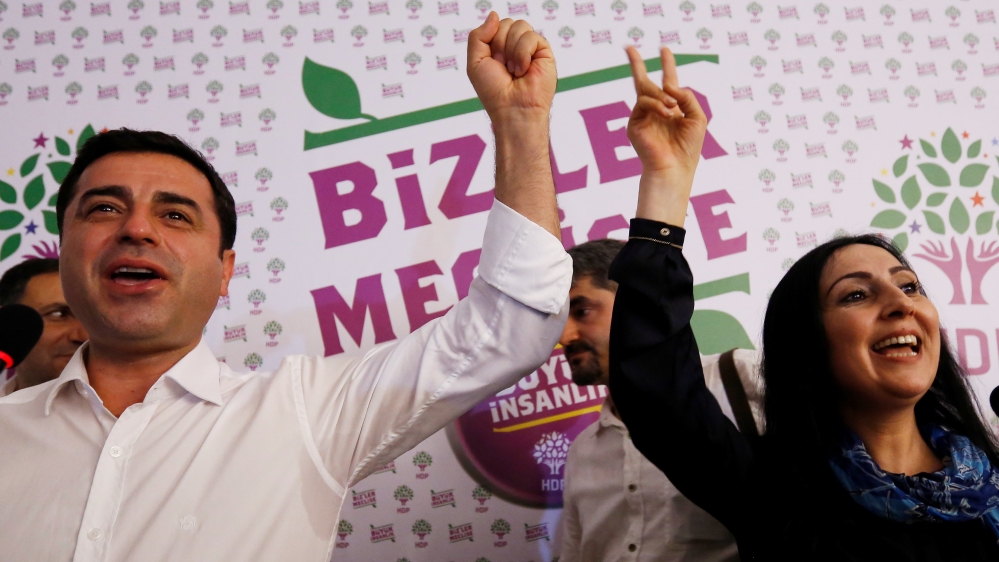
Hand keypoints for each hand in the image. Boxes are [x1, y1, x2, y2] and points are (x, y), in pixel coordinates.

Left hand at [467, 12, 555, 122]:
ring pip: (520, 26)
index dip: (490, 40)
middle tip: (503, 67)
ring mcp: (531, 48)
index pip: (495, 24)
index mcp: (499, 47)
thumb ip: (478, 35)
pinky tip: (524, 70)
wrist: (512, 108)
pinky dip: (523, 54)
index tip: (493, 62)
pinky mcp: (544, 52)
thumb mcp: (475, 62)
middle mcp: (515, 46)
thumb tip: (494, 14)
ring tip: (515, 71)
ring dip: (512, 51)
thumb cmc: (494, 91)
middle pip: (507, 22)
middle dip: (500, 45)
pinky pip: (532, 37)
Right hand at [626, 46, 706, 224]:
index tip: (664, 50)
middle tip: (628, 47)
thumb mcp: (697, 117)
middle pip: (644, 82)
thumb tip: (669, 85)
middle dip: (636, 64)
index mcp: (671, 109)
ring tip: (672, 110)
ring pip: (647, 91)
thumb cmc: (688, 148)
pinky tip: (668, 114)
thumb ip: (687, 97)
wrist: (674, 168)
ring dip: (661, 96)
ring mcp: (642, 117)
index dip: (667, 66)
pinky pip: (643, 102)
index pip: (668, 84)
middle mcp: (655, 111)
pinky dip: (657, 105)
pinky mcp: (634, 124)